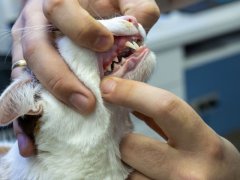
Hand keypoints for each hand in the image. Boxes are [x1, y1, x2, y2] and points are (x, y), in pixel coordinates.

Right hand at [11, 0, 158, 155]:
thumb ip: (135, 9)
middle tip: (87, 103)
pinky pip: (22, 95)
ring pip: (26, 75)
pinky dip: (24, 120)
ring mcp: (28, 49)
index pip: (60, 10)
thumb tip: (138, 28)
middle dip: (61, 79)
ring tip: (62, 124)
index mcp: (59, 1)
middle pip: (38, 49)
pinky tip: (32, 142)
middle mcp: (37, 24)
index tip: (105, 45)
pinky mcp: (28, 72)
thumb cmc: (101, 6)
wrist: (86, 12)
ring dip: (43, 103)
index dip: (81, 29)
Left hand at [101, 77, 239, 178]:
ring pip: (125, 172)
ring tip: (141, 160)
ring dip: (127, 161)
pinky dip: (129, 174)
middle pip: (130, 146)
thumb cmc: (213, 160)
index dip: (131, 92)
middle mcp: (188, 173)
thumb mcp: (198, 133)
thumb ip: (165, 116)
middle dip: (123, 138)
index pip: (164, 107)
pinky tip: (139, 168)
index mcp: (203, 144)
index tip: (109, 86)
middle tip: (128, 136)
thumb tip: (129, 98)